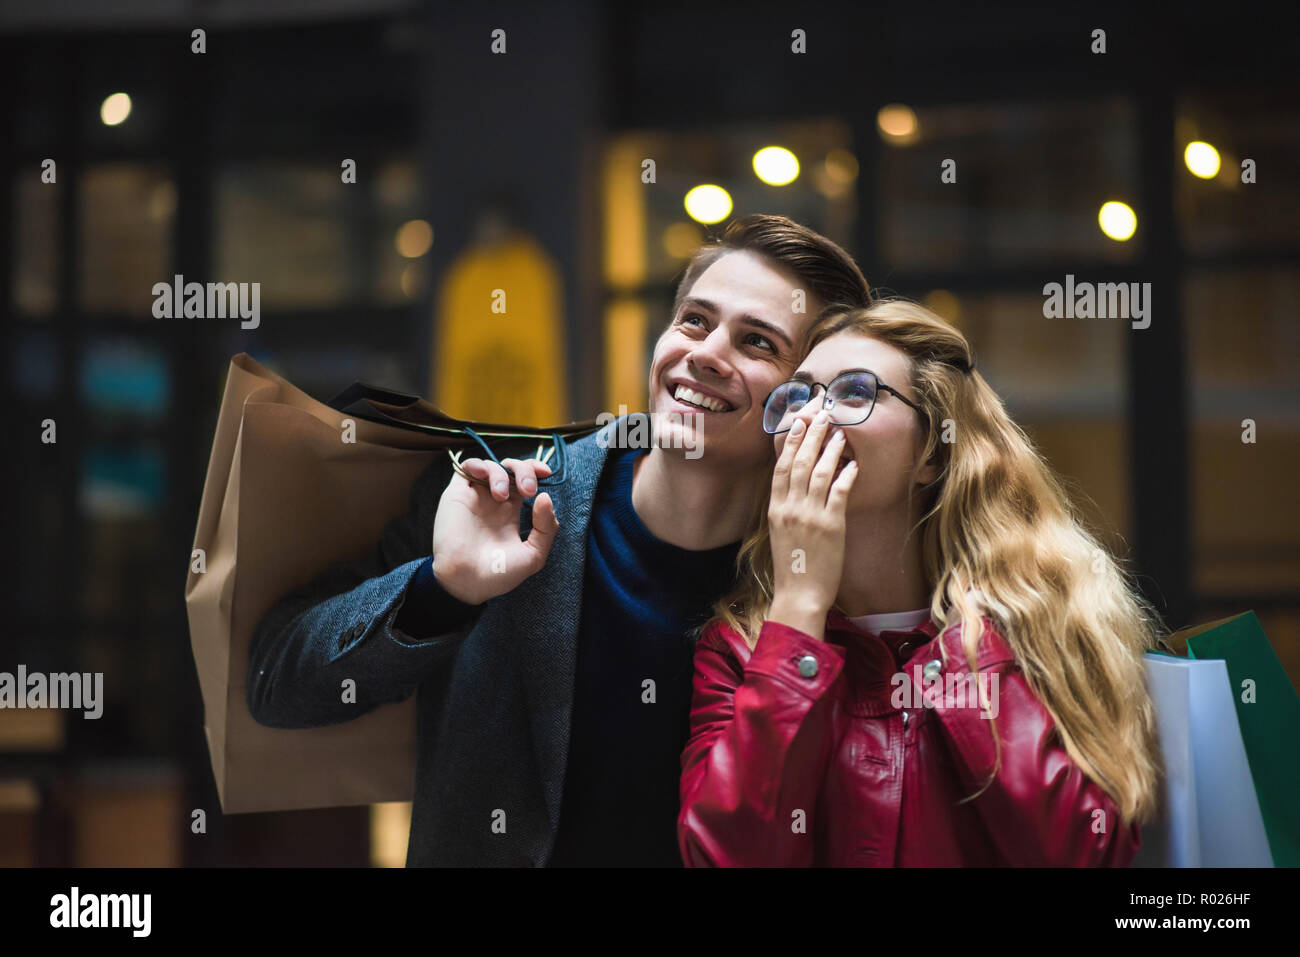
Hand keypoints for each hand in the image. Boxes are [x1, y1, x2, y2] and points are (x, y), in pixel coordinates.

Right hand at [430, 456, 558, 604]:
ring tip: (501, 495)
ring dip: (501, 472)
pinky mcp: (457, 495)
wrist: (468, 582)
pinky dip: (478, 464)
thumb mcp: (533, 555)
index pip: (522, 481)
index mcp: (510, 513)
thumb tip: (545, 497)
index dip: (534, 470)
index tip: (546, 472)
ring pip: (490, 465)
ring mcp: (475, 497)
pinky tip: (486, 478)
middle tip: (528, 490)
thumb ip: (546, 528)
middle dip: (524, 470)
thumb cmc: (499, 574)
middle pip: (510, 469)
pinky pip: (465, 468)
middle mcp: (492, 502)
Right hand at [766, 411, 857, 639]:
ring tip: (840, 433)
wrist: (799, 594)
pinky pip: (839, 492)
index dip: (790, 441)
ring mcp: (810, 515)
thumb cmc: (793, 567)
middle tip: (821, 414)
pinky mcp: (830, 526)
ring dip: (831, 449)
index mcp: (776, 508)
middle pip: (800, 463)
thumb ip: (787, 508)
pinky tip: (853, 464)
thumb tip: (798, 485)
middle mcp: (790, 508)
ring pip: (820, 472)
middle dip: (811, 435)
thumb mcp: (781, 532)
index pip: (781, 467)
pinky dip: (846, 475)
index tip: (798, 421)